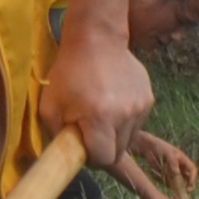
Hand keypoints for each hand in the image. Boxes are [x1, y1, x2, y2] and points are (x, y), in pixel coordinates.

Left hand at [38, 8, 153, 172]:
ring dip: (115, 135)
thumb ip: (58, 138)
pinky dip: (124, 121)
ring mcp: (141, 106)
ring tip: (100, 115)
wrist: (97, 39)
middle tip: (89, 133)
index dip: (92, 158)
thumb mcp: (49, 107)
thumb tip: (68, 159)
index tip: (83, 146)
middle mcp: (125, 115)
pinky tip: (112, 103)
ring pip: (129, 139)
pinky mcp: (149, 98)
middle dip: (103, 149)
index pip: (104, 159)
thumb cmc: (68, 73)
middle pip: (119, 153)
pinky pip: (136, 123)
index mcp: (100, 119)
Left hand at [133, 132, 198, 198]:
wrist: (150, 148)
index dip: (192, 179)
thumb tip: (177, 173)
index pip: (192, 171)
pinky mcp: (166, 176)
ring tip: (163, 180)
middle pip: (187, 180)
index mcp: (184, 161)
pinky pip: (166, 182)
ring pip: (176, 183)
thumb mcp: (168, 153)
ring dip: (172, 186)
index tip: (189, 187)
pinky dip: (161, 179)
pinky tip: (154, 172)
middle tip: (181, 194)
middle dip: (185, 187)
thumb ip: (173, 162)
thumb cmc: (161, 147)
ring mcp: (173, 173)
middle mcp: (181, 168)